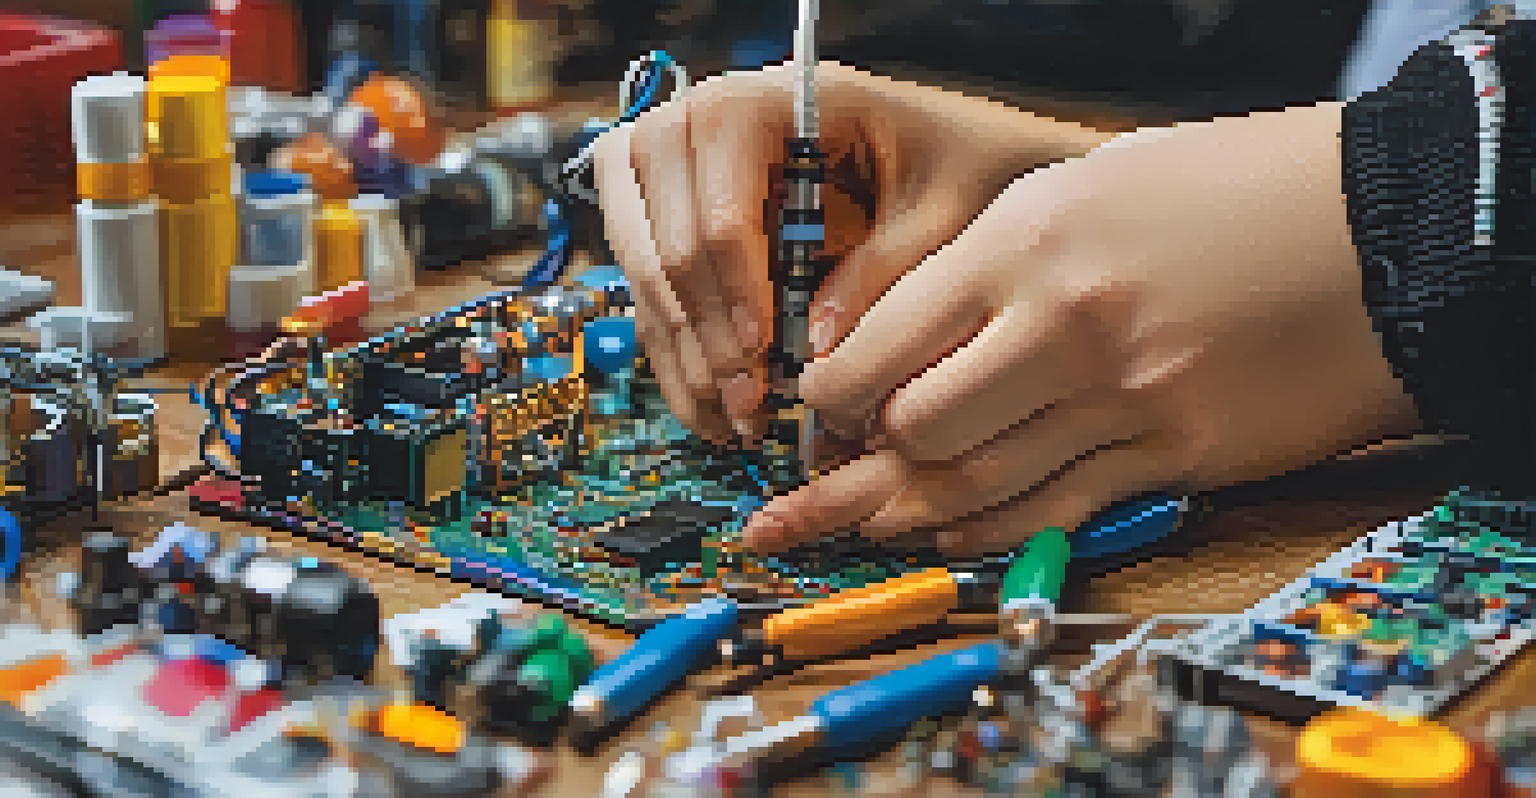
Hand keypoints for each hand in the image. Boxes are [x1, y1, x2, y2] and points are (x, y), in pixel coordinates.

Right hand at [593, 62, 1112, 441]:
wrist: (955, 152)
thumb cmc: (959, 165)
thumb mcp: (943, 215)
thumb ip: (883, 273)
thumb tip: (815, 351)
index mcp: (777, 99)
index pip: (721, 205)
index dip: (736, 287)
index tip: (767, 353)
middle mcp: (706, 120)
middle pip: (664, 237)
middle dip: (705, 332)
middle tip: (751, 404)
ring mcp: (675, 164)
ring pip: (641, 265)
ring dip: (683, 352)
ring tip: (735, 417)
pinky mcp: (668, 211)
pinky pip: (646, 285)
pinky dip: (675, 351)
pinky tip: (712, 407)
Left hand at [743, 103, 1424, 554]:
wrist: (1381, 231)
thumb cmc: (1229, 191)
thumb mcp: (1089, 184)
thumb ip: (992, 261)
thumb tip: (903, 337)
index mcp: (1027, 243)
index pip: (881, 345)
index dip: (830, 394)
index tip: (822, 405)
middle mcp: (1063, 328)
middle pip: (915, 428)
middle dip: (857, 461)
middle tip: (827, 473)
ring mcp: (1124, 403)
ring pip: (973, 487)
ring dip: (902, 513)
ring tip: (854, 524)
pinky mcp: (1176, 457)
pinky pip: (1052, 513)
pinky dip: (986, 532)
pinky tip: (946, 535)